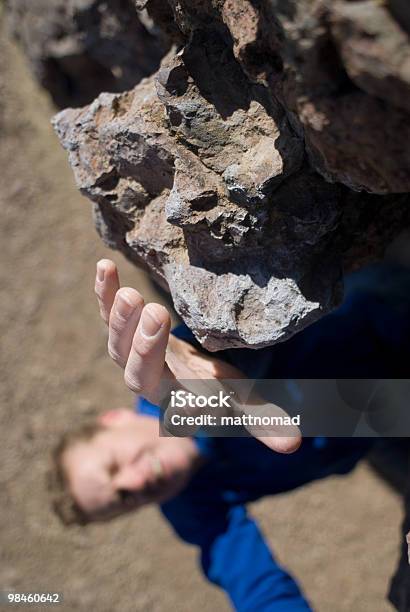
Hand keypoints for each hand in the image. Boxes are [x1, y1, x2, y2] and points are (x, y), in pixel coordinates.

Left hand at [94, 259, 300, 453]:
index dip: (183, 410)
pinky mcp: (121, 328)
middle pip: (139, 372)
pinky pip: (107, 311)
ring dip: (121, 319)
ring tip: (128, 294)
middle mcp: (149, 380)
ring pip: (117, 342)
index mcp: (178, 400)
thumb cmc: (209, 384)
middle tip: (156, 316)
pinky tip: (104, 266)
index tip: (190, 408)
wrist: (176, 369)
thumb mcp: (238, 398)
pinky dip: (104, 292)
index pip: (178, 411)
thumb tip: (294, 447)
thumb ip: (261, 420)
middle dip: (146, 348)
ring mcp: (130, 353)